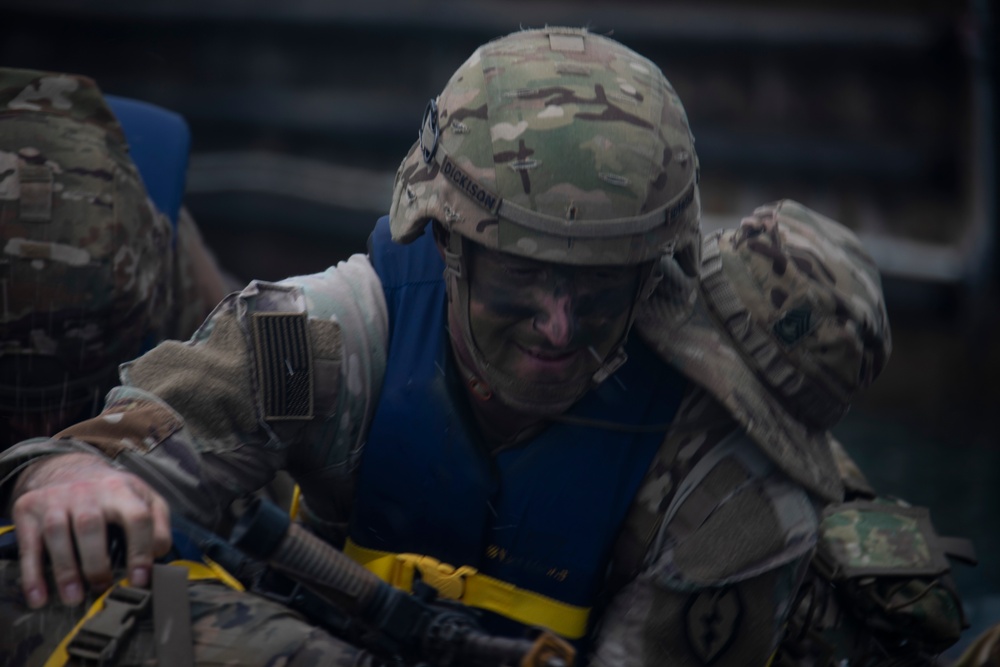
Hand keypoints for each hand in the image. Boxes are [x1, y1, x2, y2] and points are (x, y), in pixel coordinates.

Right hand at [10, 452, 171, 607]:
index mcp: (121, 490)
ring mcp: (56, 499)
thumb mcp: (144, 499)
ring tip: (75, 597)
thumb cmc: (113, 493)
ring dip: (66, 569)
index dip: (140, 549)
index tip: (140, 579)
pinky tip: (39, 597)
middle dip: (97, 562)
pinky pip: (30, 544)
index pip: (136, 516)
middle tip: (102, 588)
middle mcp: (87, 491)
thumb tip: (159, 555)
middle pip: (90, 525)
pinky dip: (33, 574)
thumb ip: (158, 525)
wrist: (71, 470)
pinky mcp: (30, 510)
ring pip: (57, 532)